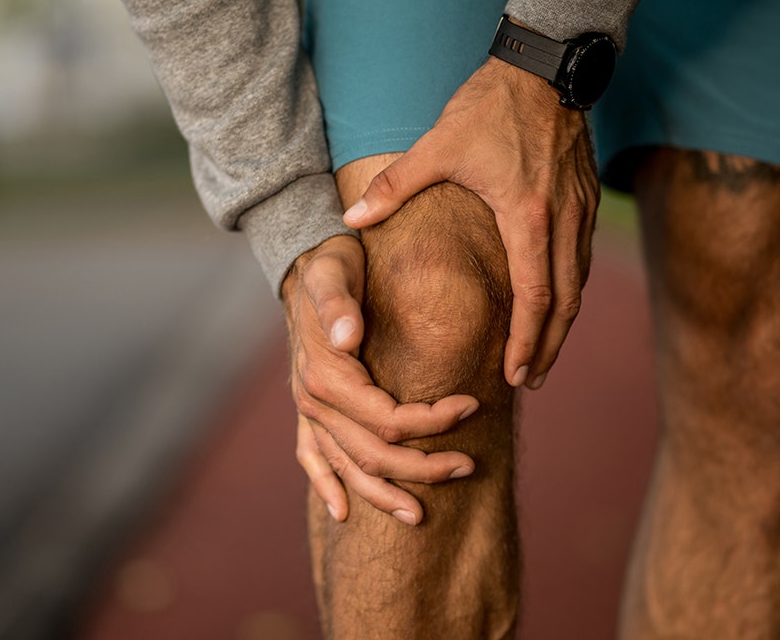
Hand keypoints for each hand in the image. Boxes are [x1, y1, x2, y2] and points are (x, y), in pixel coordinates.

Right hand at [283, 235, 478, 524]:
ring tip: (421, 515)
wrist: (306, 264)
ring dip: (384, 495)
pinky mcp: (307, 413)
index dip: (431, 421)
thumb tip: (349, 336)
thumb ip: (338, 304)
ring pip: (347, 469)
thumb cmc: (331, 265)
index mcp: (325, 375)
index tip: (472, 405)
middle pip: (373, 454)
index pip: (386, 419)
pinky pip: (312, 459)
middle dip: (423, 467)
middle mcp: (312, 401)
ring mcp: (308, 411)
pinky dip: (327, 487)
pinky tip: (344, 513)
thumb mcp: (334, 272)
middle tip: (470, 465)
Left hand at [342, 57, 600, 389]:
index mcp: (527, 217)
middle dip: (546, 348)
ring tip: (540, 356)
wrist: (545, 67)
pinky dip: (569, 292)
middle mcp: (563, 221)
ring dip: (561, 325)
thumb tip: (350, 217)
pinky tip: (553, 306)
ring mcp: (581, 211)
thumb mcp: (437, 146)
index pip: (533, 297)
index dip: (524, 341)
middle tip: (528, 382)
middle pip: (564, 304)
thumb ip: (393, 187)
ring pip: (578, 285)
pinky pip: (582, 260)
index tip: (512, 375)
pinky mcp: (587, 199)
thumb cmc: (490, 107)